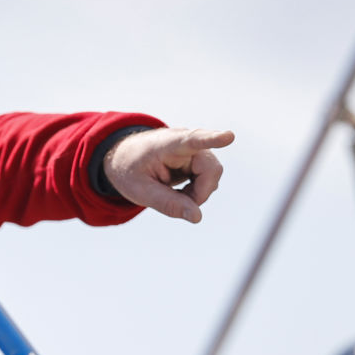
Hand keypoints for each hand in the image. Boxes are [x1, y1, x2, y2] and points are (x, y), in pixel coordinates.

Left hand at [104, 127, 234, 222]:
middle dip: (200, 193)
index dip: (212, 139)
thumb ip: (167, 204)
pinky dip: (196, 192)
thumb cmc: (131, 170)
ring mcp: (196, 151)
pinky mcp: (200, 159)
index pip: (192, 140)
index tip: (228, 137)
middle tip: (180, 204)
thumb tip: (197, 217)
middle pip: (211, 170)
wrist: (125, 157)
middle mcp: (187, 143)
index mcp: (167, 144)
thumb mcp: (140, 191)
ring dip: (197, 193)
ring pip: (212, 177)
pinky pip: (209, 180)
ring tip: (172, 193)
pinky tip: (180, 191)